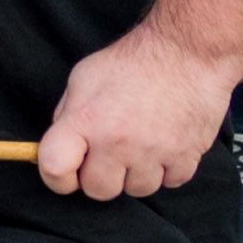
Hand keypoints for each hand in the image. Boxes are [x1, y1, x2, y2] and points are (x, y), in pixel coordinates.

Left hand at [39, 21, 236, 200]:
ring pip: (137, 190)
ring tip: (139, 146)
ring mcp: (154, 151)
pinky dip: (167, 169)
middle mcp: (118, 142)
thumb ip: (69, 117)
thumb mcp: (83, 80)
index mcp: (85, 120)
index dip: (57, 177)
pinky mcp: (187, 155)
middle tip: (107, 155)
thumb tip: (63, 148)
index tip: (67, 172)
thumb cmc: (132, 63)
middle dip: (99, 176)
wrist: (187, 52)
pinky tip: (164, 146)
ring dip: (135, 174)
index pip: (55, 169)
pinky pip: (171, 182)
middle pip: (98, 190)